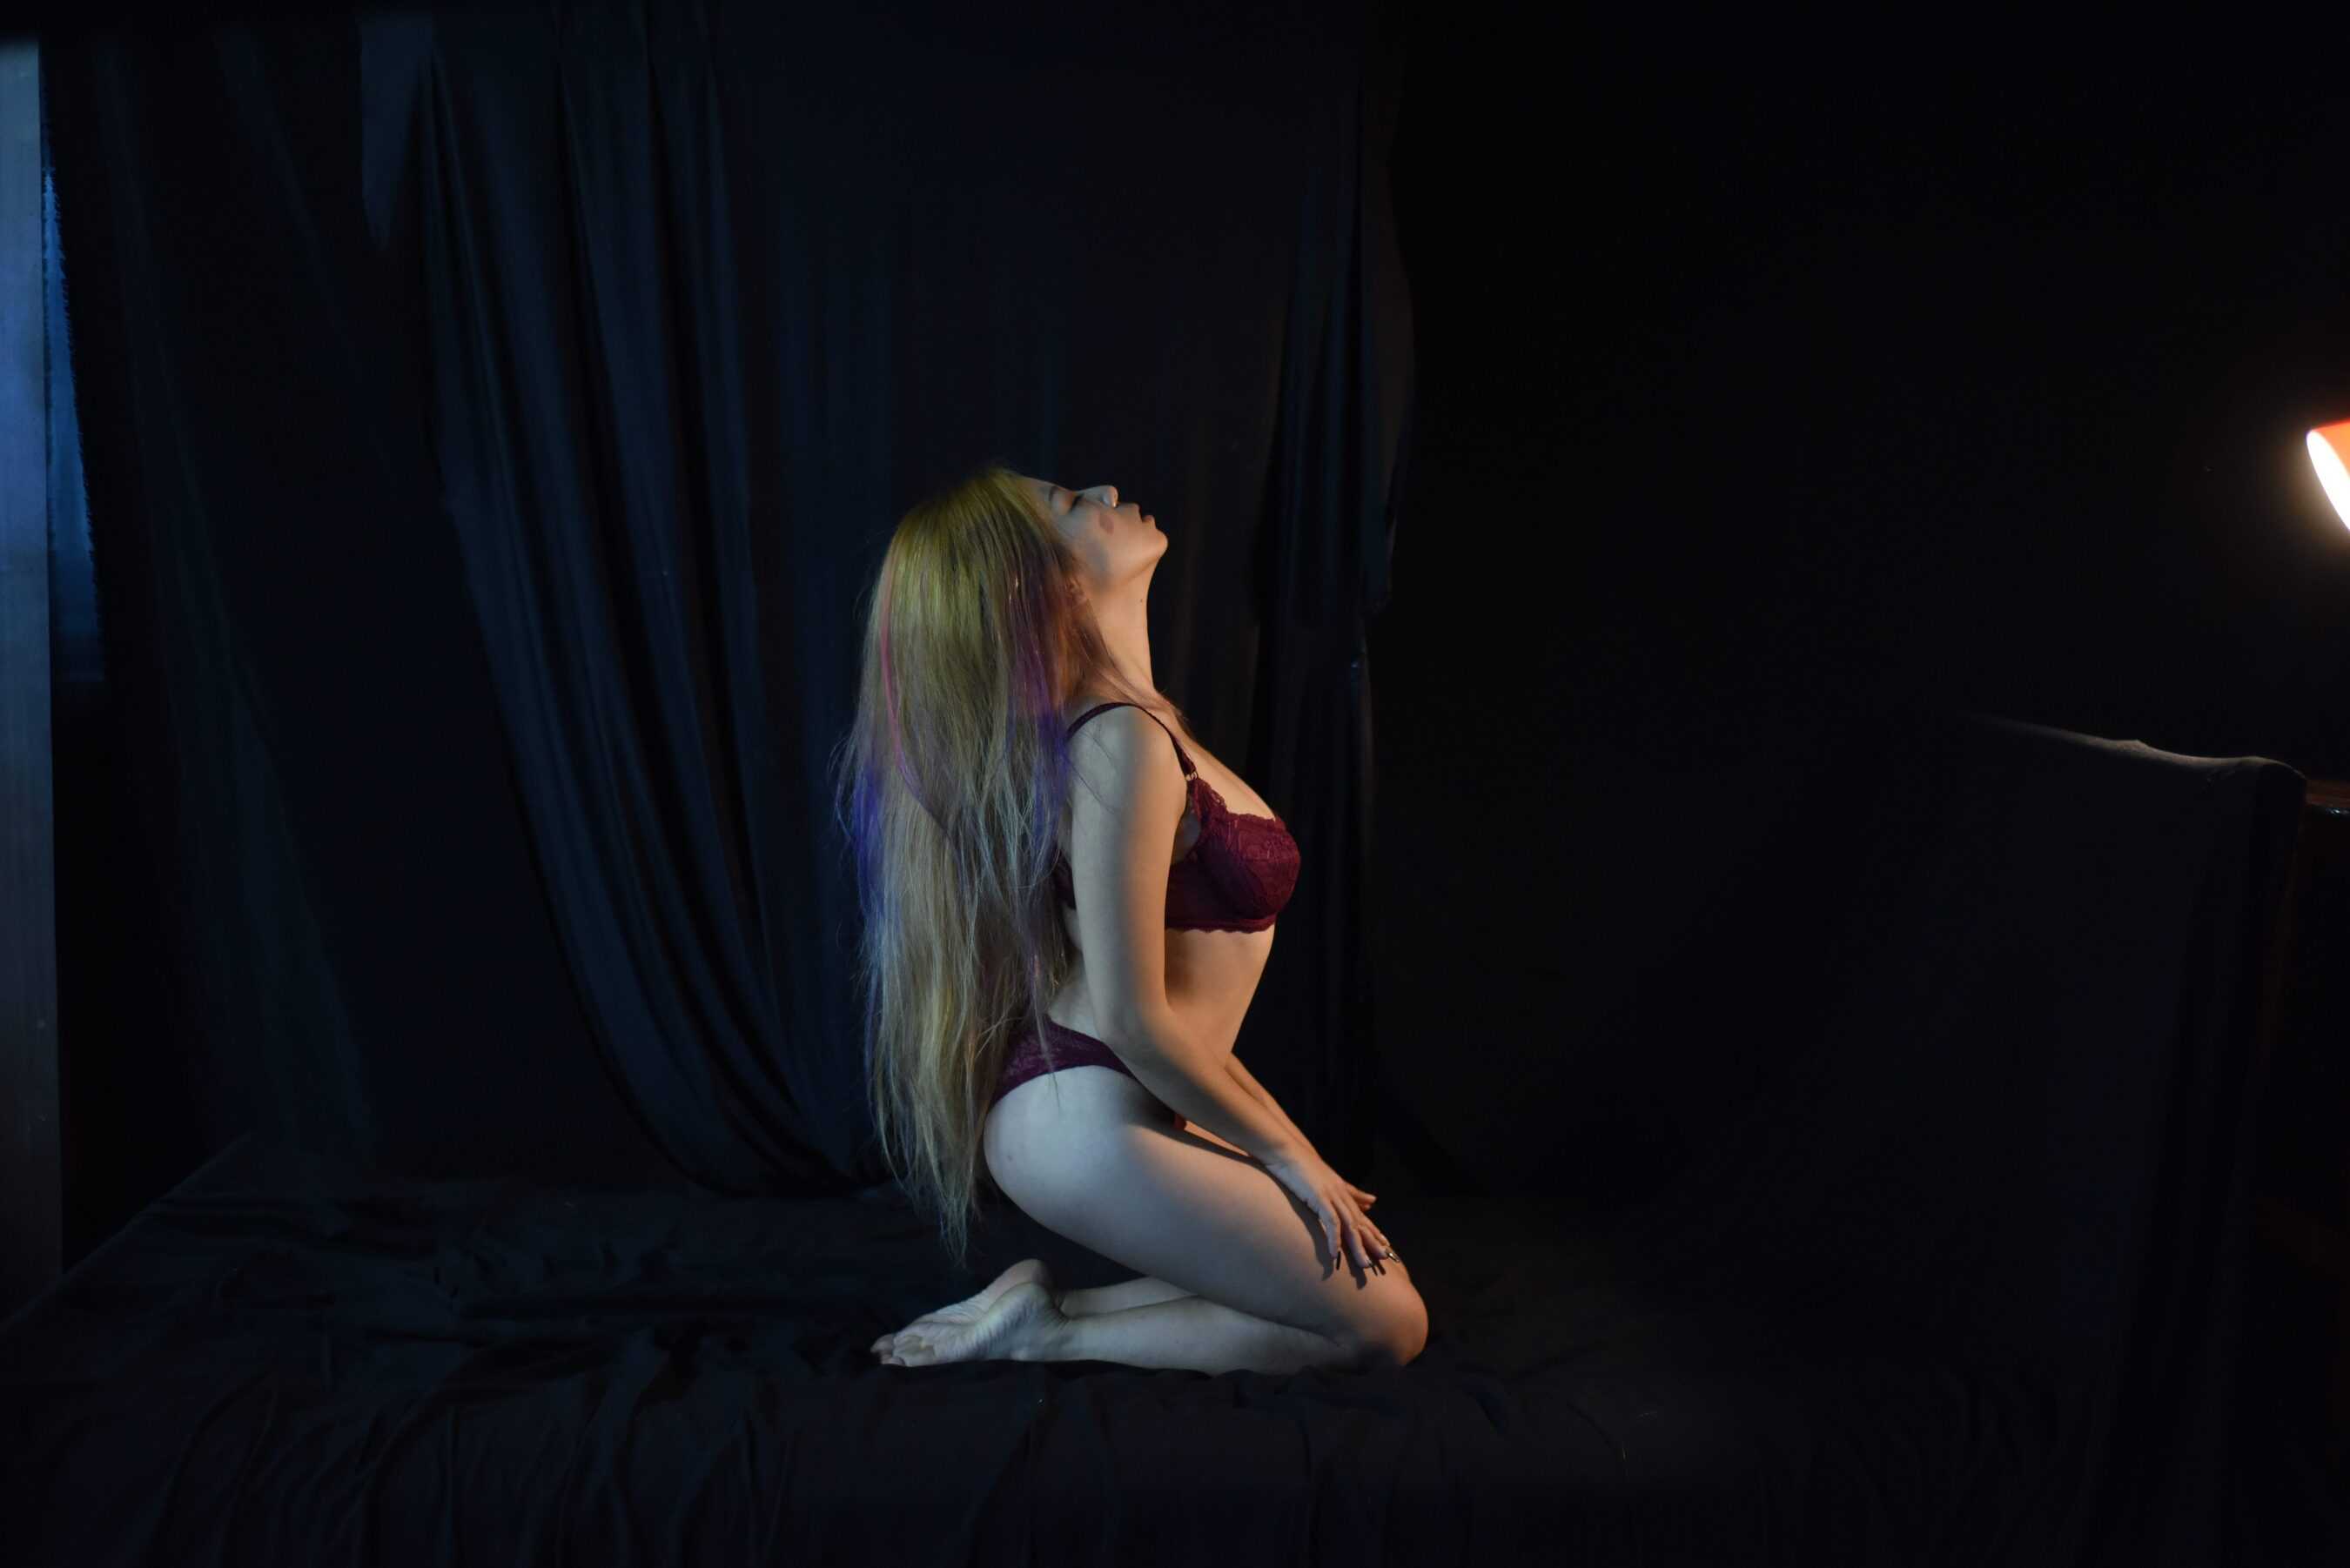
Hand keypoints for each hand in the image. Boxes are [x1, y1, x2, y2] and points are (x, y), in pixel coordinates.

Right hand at [1264, 1149, 1395, 1275]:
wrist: (1288, 1152)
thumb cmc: (1304, 1167)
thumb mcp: (1330, 1181)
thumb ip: (1351, 1192)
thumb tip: (1371, 1200)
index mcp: (1343, 1192)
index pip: (1362, 1215)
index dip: (1374, 1231)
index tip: (1385, 1246)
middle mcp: (1341, 1195)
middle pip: (1360, 1222)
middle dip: (1372, 1241)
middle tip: (1383, 1258)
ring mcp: (1332, 1196)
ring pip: (1350, 1225)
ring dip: (1357, 1246)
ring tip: (1364, 1263)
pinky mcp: (1319, 1198)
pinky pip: (1331, 1221)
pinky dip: (1334, 1238)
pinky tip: (1335, 1253)